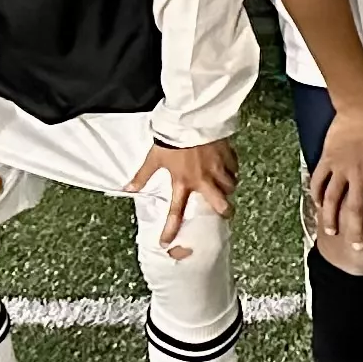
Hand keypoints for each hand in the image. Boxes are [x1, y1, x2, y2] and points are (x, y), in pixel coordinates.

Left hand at [132, 139, 236, 254]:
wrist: (191, 119)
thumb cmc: (172, 139)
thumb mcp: (154, 158)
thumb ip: (142, 176)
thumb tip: (128, 189)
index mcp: (183, 182)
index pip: (176, 212)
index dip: (171, 229)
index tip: (167, 242)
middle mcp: (203, 180)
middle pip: (220, 204)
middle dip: (225, 212)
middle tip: (225, 214)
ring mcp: (218, 168)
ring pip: (230, 186)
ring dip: (227, 188)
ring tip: (224, 187)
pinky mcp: (228, 155)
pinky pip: (234, 168)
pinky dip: (232, 171)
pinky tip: (228, 169)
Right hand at [307, 98, 362, 254]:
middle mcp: (359, 174)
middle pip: (355, 209)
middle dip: (357, 230)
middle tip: (359, 248)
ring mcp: (340, 167)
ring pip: (332, 199)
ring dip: (332, 218)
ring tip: (332, 233)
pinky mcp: (327, 159)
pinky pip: (319, 180)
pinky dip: (317, 194)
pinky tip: (318, 206)